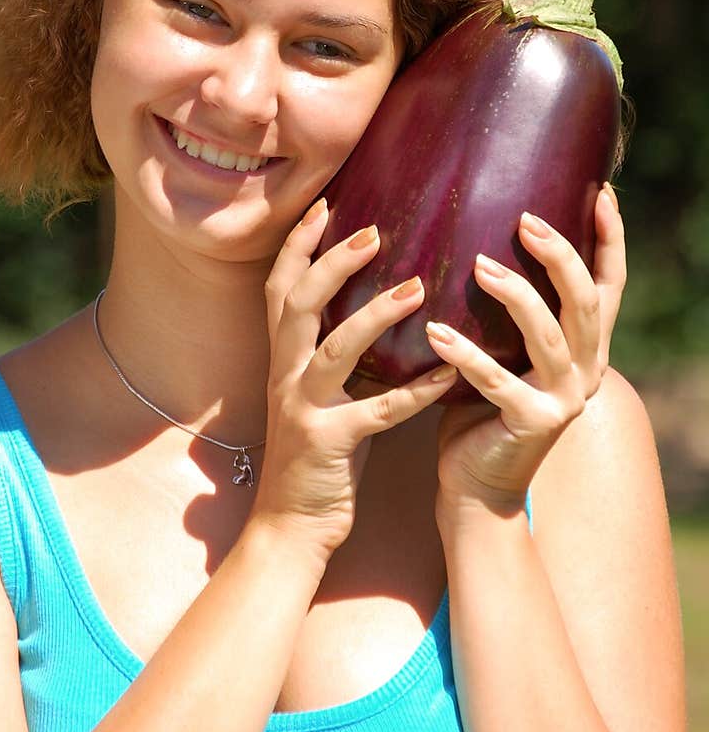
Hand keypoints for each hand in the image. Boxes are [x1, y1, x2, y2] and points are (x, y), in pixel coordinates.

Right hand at [250, 199, 457, 567]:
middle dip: (331, 262)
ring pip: (333, 349)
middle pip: (297, 304)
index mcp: (283, 360)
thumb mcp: (319, 395)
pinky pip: (378, 413)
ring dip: (375, 314)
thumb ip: (339, 354)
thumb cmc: (319, 456)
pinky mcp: (329, 445)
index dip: (298, 245)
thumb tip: (385, 307)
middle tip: (373, 229)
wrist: (292, 527)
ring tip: (418, 288)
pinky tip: (451, 374)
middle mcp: (285, 376)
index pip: (280, 288)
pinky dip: (415, 392)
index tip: (327, 204)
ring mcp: (303, 410)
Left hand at [428, 183, 626, 519]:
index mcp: (585, 348)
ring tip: (479, 265)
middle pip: (586, 301)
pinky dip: (466, 356)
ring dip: (515, 296)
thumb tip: (472, 239)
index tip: (603, 193)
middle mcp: (587, 371)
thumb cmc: (478, 409)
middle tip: (526, 221)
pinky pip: (498, 383)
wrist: (475, 486)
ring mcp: (564, 400)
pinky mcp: (533, 425)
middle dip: (560, 256)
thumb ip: (505, 310)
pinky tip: (435, 333)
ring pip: (549, 336)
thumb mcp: (501, 351)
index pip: (608, 284)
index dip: (610, 239)